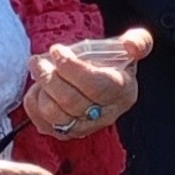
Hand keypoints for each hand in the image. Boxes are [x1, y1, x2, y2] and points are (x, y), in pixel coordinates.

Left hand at [20, 28, 151, 140]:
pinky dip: (34, 104)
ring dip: (41, 90)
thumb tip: (131, 44)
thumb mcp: (132, 47)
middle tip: (38, 59)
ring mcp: (84, 127)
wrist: (102, 78)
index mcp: (123, 92)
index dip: (73, 69)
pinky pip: (43, 123)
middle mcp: (105, 115)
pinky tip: (38, 87)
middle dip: (50, 78)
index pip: (97, 87)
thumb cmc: (114, 62)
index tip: (57, 50)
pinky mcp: (65, 133)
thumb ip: (139, 42)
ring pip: (56, 117)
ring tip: (37, 68)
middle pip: (72, 103)